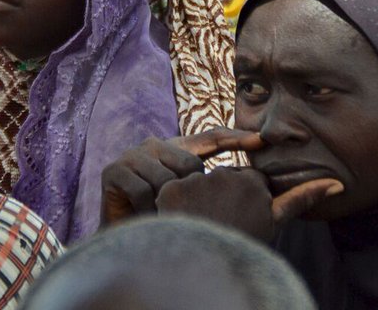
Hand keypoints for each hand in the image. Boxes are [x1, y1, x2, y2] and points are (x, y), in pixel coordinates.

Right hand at [100, 127, 263, 225]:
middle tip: (186, 213)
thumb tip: (252, 180)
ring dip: (168, 207)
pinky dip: (149, 211)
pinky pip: (143, 191)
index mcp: (175, 148)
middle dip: (191, 193)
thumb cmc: (161, 220)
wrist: (122, 239)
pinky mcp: (114, 171)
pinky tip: (149, 220)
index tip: (263, 140)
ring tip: (167, 220)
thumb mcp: (192, 201)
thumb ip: (214, 187)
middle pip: (189, 164)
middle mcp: (153, 145)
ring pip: (167, 181)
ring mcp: (132, 156)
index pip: (211, 137)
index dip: (236, 138)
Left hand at [155, 168, 342, 241]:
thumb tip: (337, 184)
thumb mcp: (274, 222)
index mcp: (252, 180)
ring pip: (199, 184)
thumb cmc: (245, 245)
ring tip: (203, 225)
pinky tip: (184, 222)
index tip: (243, 220)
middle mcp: (224, 174)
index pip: (248, 180)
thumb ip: (301, 199)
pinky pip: (174, 189)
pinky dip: (177, 204)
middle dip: (222, 197)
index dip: (245, 202)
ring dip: (199, 200)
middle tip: (223, 224)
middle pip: (223, 179)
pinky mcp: (171, 189)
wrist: (208, 270)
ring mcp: (196, 181)